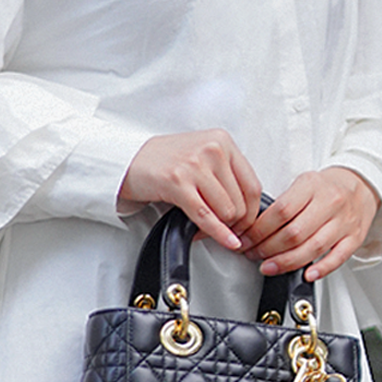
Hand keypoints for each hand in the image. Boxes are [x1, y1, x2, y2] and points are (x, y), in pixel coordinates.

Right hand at [119, 130, 262, 252]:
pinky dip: (218, 233)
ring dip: (220, 228)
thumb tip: (249, 208)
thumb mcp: (202, 156)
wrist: (128, 160)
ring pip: (227, 211)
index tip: (246, 225)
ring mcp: (195, 165)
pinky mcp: (178, 182)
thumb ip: (226, 174)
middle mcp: (212, 149)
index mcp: (223, 140)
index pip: (253, 185)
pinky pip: (206, 216)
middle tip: (226, 231)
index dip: (252, 212)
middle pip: (242, 202)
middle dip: (235, 224)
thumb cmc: (165, 160)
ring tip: (207, 228)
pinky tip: (225, 241)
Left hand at [237, 167, 379, 281]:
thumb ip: (283, 203)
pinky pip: (338, 257)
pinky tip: (306, 274)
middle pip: (294, 233)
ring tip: (268, 267)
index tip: (247, 239)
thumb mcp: (303, 183)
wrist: (360, 185)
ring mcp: (344, 222)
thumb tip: (255, 228)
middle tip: (253, 254)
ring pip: (312, 248)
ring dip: (286, 262)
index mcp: (312, 186)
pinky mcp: (354, 238)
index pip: (281, 211)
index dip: (259, 229)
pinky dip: (321, 269)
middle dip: (268, 249)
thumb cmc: (326, 188)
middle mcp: (330, 203)